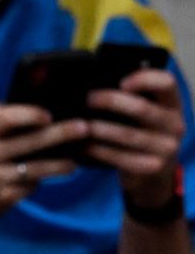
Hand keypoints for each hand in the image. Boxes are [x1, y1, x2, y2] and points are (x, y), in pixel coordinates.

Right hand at [0, 88, 85, 224]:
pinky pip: (29, 187)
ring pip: (38, 168)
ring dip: (61, 163)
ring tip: (73, 160)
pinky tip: (44, 178)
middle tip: (85, 128)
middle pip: (31, 141)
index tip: (47, 114)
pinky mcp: (1, 199)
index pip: (6, 117)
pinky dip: (37, 181)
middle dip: (62, 133)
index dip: (31, 114)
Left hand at [86, 68, 184, 208]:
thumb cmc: (139, 134)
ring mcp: (166, 147)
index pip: (166, 82)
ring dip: (99, 128)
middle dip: (110, 101)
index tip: (120, 81)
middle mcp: (174, 124)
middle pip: (142, 108)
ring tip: (79, 124)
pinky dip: (98, 150)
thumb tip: (92, 84)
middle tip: (88, 99)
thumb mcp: (143, 115)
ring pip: (127, 134)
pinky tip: (83, 146)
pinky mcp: (152, 166)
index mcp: (171, 104)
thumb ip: (129, 99)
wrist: (152, 175)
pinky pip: (120, 157)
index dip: (144, 78)